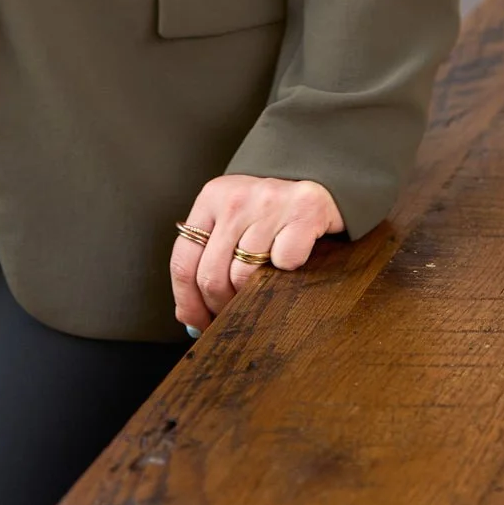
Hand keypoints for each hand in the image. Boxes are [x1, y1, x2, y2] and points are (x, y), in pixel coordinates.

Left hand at [171, 174, 343, 332]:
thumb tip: (189, 316)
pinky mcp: (302, 212)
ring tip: (262, 287)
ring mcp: (269, 204)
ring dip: (253, 296)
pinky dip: (287, 274)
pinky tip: (290, 262)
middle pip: (211, 276)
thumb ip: (208, 257)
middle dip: (220, 307)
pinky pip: (284, 265)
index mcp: (212, 197)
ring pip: (244, 278)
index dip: (187, 302)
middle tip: (232, 314)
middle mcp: (236, 197)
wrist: (320, 181)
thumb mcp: (232, 220)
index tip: (195, 323)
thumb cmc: (270, 210)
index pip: (183, 261)